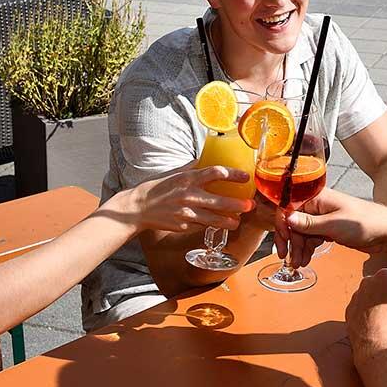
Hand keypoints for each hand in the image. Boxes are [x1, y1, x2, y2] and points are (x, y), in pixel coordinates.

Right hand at [114, 166, 252, 232]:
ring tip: (237, 222)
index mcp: (188, 179)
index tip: (246, 177)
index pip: (216, 173)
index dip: (233, 175)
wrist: (136, 209)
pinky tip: (218, 225)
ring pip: (214, 219)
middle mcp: (189, 195)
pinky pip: (201, 226)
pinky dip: (211, 226)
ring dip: (229, 221)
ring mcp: (187, 213)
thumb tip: (204, 160)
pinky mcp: (183, 226)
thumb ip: (190, 168)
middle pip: (220, 201)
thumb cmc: (154, 189)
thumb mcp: (172, 173)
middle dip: (237, 205)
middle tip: (249, 205)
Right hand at [283, 189, 386, 252]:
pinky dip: (307, 248)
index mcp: (317, 197)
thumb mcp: (334, 224)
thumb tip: (287, 217)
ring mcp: (323, 217)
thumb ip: (309, 223)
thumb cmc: (365, 222)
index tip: (283, 242)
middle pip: (293, 222)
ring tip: (298, 263)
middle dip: (290, 241)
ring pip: (301, 232)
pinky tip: (306, 259)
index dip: (283, 225)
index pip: (289, 207)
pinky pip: (311, 237)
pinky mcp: (329, 228)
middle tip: (288, 257)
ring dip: (298, 247)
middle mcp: (318, 205)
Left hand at [346, 266, 386, 363]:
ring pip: (373, 293)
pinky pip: (363, 304)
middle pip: (385, 282)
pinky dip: (369, 310)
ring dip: (380, 300)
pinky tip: (377, 322)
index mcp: (384, 275)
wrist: (376, 346)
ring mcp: (357, 295)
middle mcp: (367, 281)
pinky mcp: (350, 308)